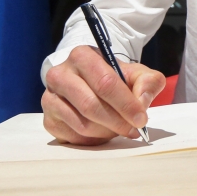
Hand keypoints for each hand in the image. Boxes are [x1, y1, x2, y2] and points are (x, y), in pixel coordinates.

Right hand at [42, 45, 165, 144]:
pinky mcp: (48, 119)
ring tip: (119, 128)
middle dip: (117, 121)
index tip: (141, 118)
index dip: (125, 103)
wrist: (91, 83)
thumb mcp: (137, 74)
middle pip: (91, 105)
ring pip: (82, 123)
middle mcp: (60, 74)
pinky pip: (73, 136)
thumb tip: (141, 102)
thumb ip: (148, 82)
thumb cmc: (115, 78)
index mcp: (82, 56)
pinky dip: (93, 139)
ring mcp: (50, 98)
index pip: (105, 82)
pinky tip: (103, 132)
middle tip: (133, 129)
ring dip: (106, 131)